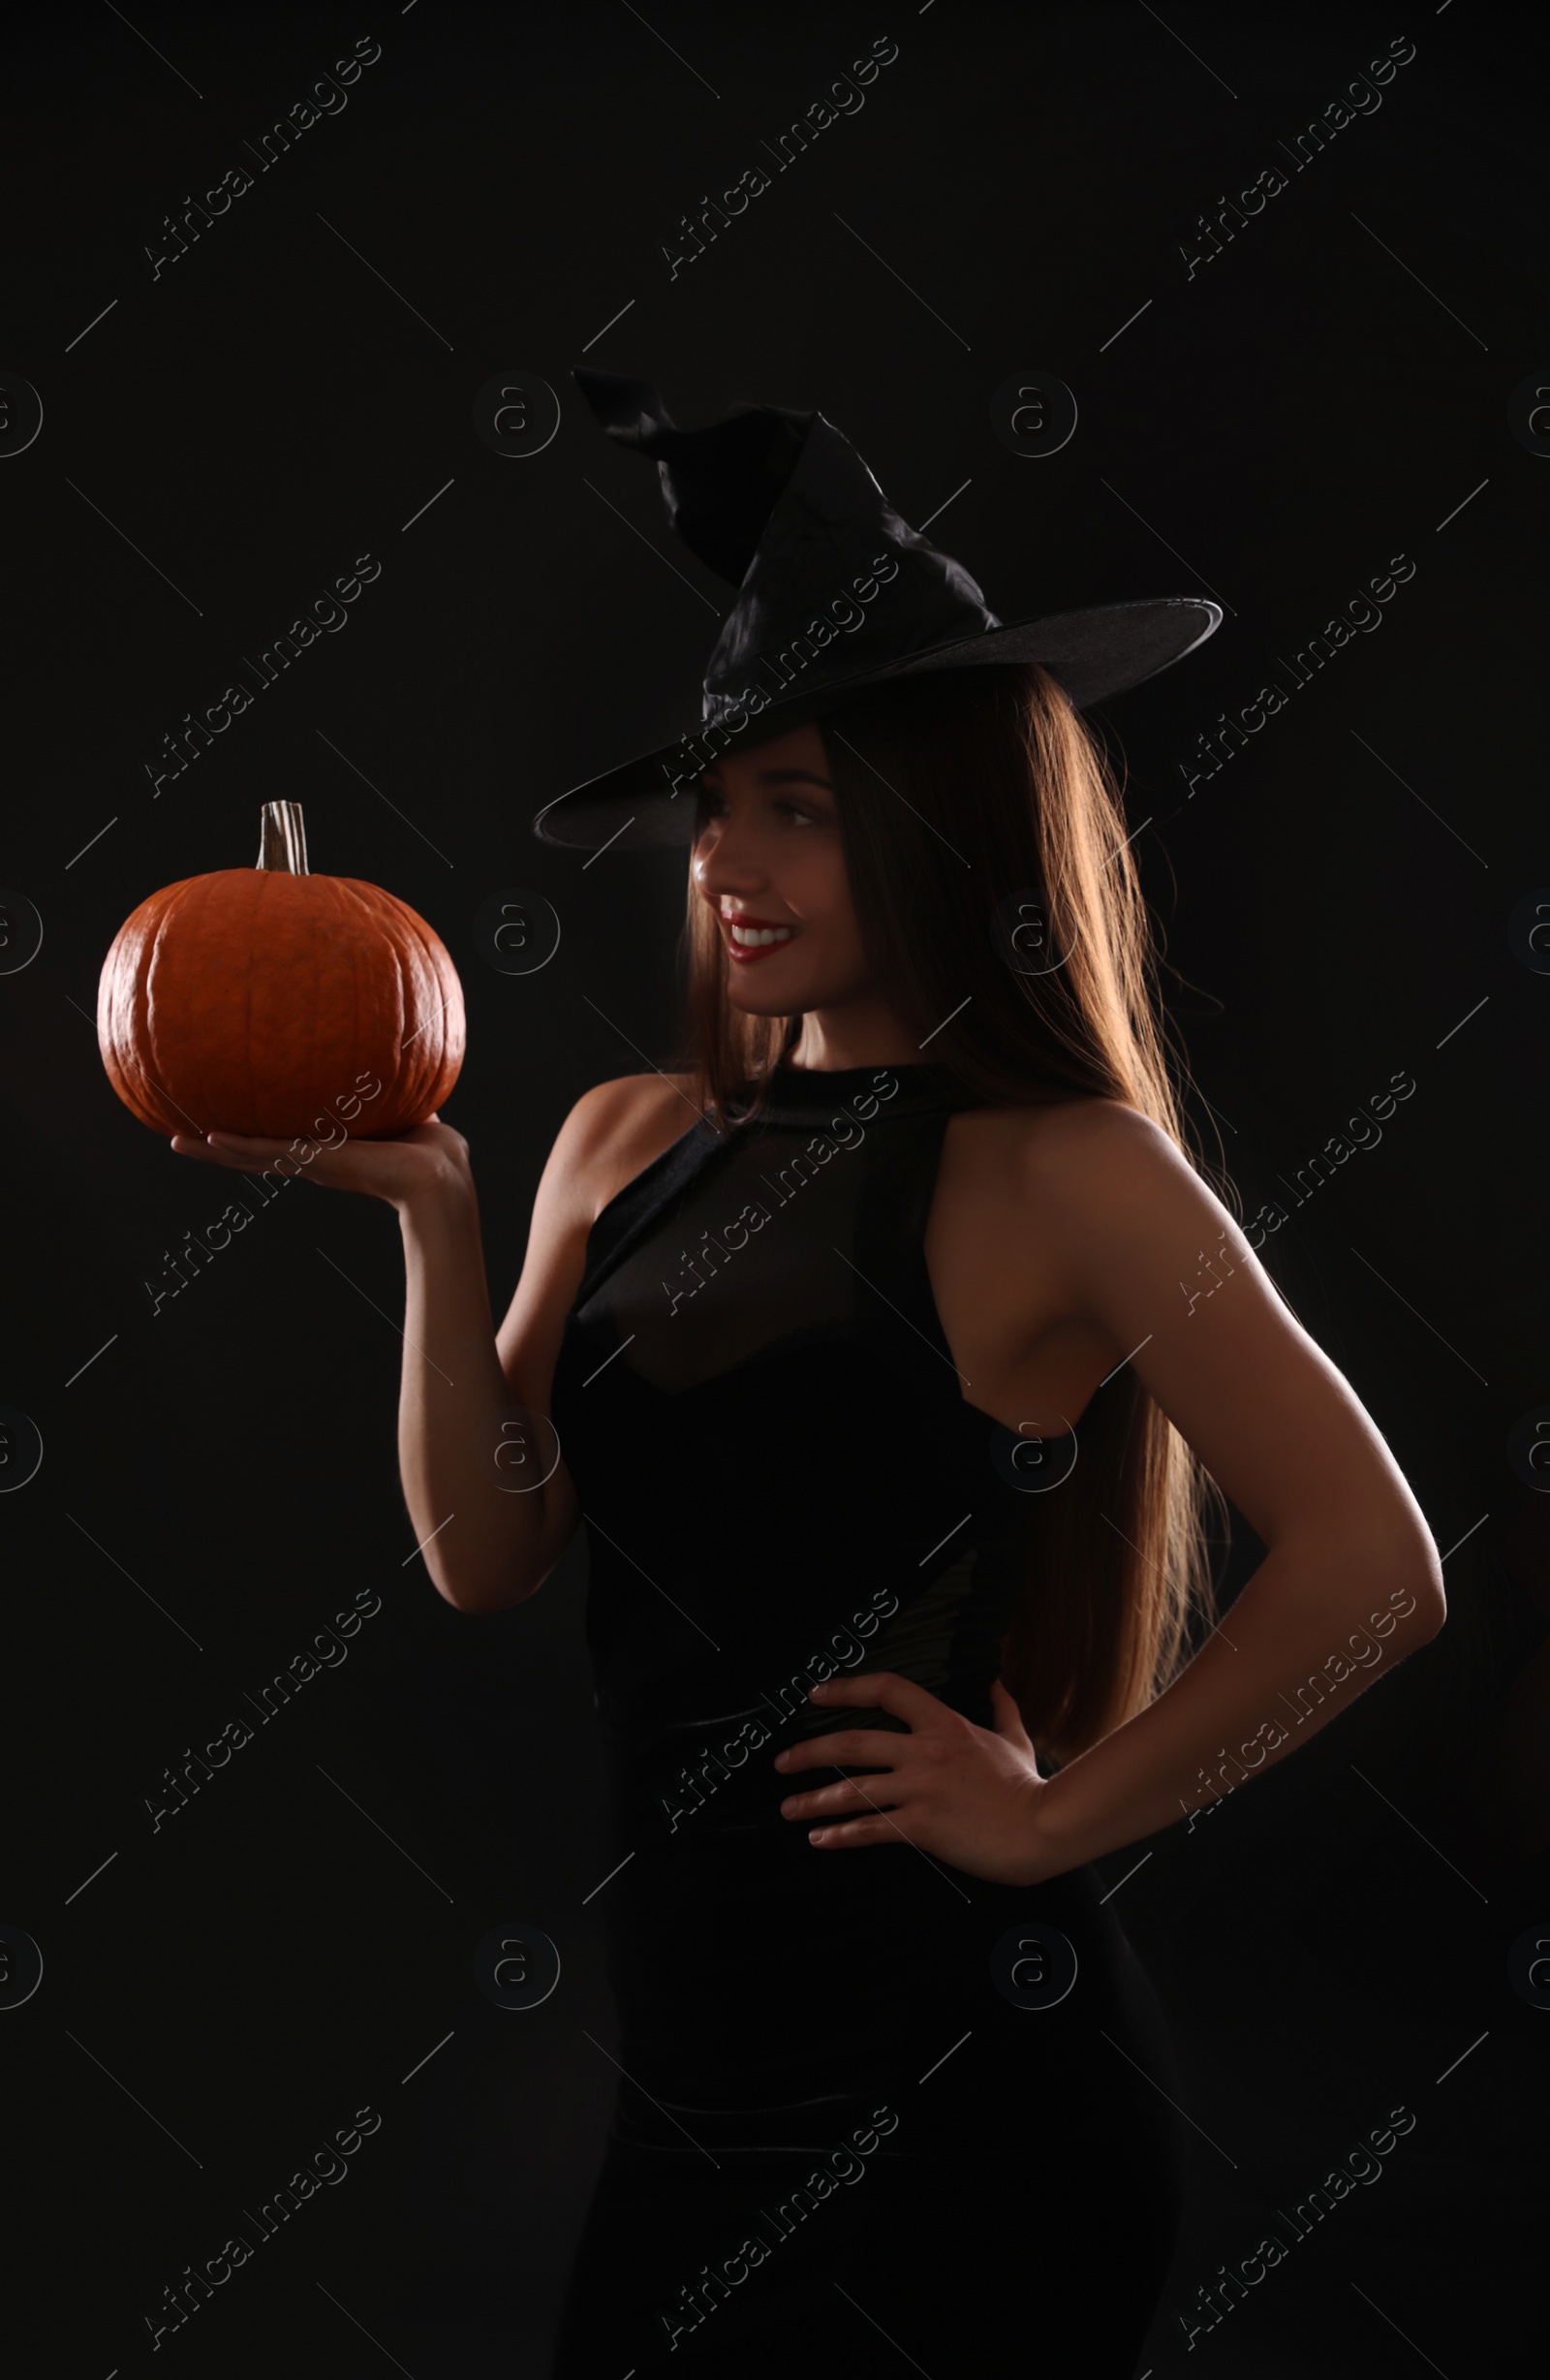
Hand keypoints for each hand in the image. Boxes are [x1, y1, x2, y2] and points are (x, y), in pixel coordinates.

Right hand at [169, 1115, 470, 1213]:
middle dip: (214, 1148)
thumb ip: (385, 1085)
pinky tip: (209, 1140)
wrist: (436, 1173)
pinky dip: (237, 1147)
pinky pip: (267, 1152)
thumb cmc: (426, 1146)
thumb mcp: (395, 1106)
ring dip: (212, 1151)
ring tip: (176, 1142)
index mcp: (323, 1150)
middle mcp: (309, 1159)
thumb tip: (389, 1049)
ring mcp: (309, 1163)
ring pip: (247, 1157)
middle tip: (178, 1139)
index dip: (246, 1137)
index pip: (275, 1143)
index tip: (218, 1129)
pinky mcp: (315, 1162)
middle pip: (249, 1154)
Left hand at [773, 1670, 1062, 1887]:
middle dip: (809, 1752)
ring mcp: (921, 1788)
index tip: (818, 1693)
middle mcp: (925, 1751)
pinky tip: (819, 1839)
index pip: (887, 1690)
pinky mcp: (922, 1825)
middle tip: (782, 1762)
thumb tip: (996, 1683)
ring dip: (814, 1800)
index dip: (847, 1687)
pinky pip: (871, 1829)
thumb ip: (1001, 1708)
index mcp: (943, 1724)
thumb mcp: (1014, 1738)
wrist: (1041, 1827)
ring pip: (854, 1790)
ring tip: (788, 1807)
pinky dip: (841, 1835)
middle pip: (852, 1743)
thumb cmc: (1028, 1787)